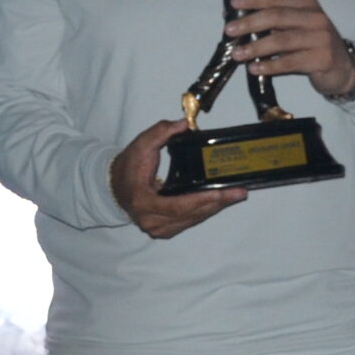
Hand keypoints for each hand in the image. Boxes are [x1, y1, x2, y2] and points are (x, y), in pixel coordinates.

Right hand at [111, 119, 244, 238]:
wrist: (115, 187)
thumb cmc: (129, 166)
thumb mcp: (140, 145)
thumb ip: (160, 132)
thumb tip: (184, 124)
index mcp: (143, 202)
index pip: (177, 205)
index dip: (201, 200)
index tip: (222, 193)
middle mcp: (151, 221)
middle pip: (190, 215)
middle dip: (217, 203)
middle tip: (239, 193)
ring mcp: (158, 229)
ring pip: (192, 220)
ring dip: (214, 208)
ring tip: (235, 196)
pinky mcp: (164, 230)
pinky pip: (189, 222)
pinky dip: (205, 211)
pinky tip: (220, 202)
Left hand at [226, 0, 354, 97]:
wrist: (344, 68)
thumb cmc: (314, 45)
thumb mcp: (299, 26)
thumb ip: (277, 21)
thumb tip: (242, 21)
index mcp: (307, 4)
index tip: (233, 3)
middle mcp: (316, 17)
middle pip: (277, 16)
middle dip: (250, 23)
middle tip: (229, 30)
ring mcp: (320, 38)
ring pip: (282, 40)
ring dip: (256, 47)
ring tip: (237, 54)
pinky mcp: (322, 59)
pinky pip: (290, 62)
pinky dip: (270, 65)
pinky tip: (255, 68)